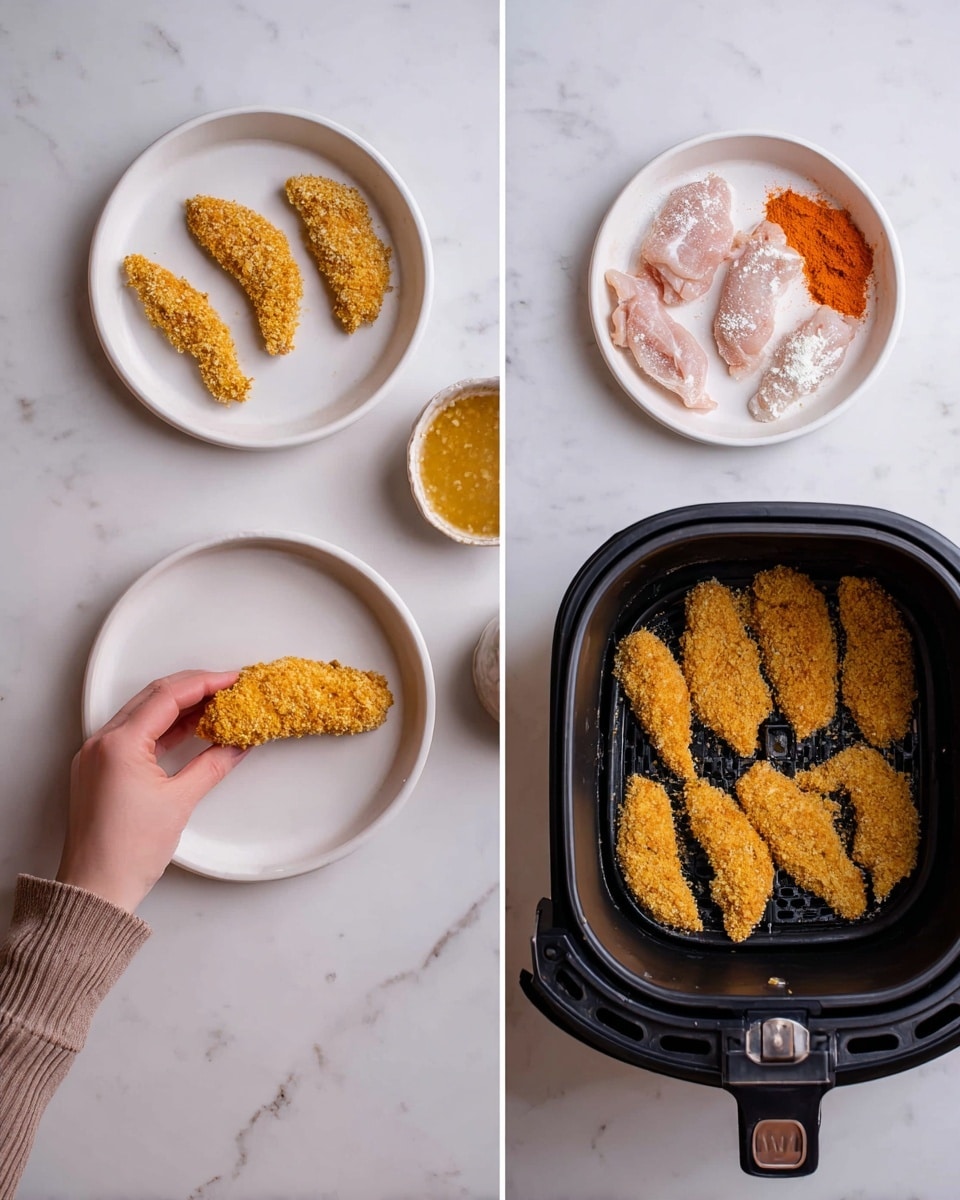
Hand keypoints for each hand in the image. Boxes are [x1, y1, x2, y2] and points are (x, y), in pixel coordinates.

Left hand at [57, 670, 249, 912]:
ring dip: (178, 706)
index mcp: (119, 744)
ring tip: (214, 704)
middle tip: (227, 686)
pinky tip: (187, 728)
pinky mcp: (99, 770)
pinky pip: (134, 734)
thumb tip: (236, 745)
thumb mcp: (180, 802)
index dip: (205, 682)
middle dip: (193, 687)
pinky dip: (163, 727)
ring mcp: (97, 756)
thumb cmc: (127, 852)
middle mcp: (102, 743)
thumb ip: (212, 765)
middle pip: (153, 696)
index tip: (232, 679)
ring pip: (143, 713)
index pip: (167, 696)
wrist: (96, 889)